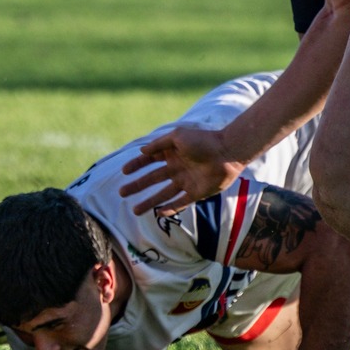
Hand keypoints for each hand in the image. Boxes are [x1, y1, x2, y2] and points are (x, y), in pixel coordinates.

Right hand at [117, 123, 242, 215]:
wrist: (227, 152)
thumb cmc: (203, 140)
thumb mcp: (177, 136)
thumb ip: (159, 144)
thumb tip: (142, 151)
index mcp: (172, 153)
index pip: (149, 160)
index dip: (136, 165)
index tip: (124, 172)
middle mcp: (176, 168)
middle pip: (152, 179)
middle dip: (137, 186)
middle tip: (122, 192)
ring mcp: (186, 181)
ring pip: (163, 194)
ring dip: (149, 202)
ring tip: (134, 210)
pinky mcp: (196, 193)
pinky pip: (180, 203)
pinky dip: (169, 208)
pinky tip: (158, 214)